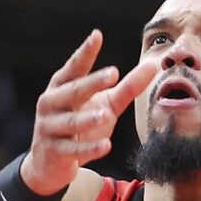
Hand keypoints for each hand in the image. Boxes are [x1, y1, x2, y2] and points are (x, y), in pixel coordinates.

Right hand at [21, 32, 160, 192]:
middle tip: (113, 73)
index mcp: (62, 86)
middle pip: (74, 91)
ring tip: (105, 115)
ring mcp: (50, 127)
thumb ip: (126, 87)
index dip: (85, 52)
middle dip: (93, 82)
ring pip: (71, 121)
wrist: (49, 164)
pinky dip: (90, 148)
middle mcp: (51, 103)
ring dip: (88, 118)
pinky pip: (73, 149)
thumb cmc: (80, 126)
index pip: (74, 67)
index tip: (97, 36)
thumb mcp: (105, 104)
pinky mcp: (54, 151)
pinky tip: (106, 146)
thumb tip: (151, 66)